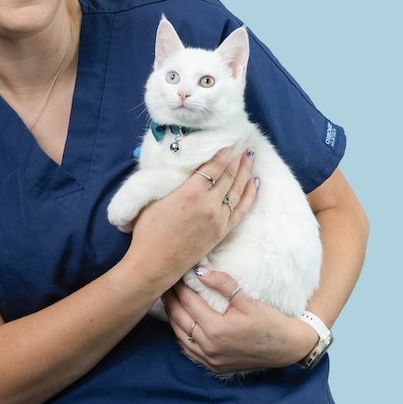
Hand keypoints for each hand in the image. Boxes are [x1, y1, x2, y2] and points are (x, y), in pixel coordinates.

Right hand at [125, 148, 256, 286]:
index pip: (214, 165)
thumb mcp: (152, 199)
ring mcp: (218, 219)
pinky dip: (249, 194)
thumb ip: (169, 181)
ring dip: (245, 170)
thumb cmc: (147, 232)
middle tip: (244, 140)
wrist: (154, 265)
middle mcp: (209, 204)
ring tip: (250, 155)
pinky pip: (241, 209)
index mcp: (190, 193)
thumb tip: (179, 166)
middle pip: (229, 174)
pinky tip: (255, 183)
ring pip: (237, 189)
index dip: (223, 151)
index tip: (229, 138)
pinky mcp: (222, 232)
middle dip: (237, 156)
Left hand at [162, 269, 318, 373]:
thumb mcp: (246, 300)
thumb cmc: (269, 321)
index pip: (188, 302)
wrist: (286, 347)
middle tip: (165, 284)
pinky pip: (188, 350)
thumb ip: (222, 284)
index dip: (179, 286)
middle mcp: (208, 346)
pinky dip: (181, 335)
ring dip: (172, 317)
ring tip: (169, 301)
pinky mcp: (213, 366)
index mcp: (215, 328)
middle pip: (178, 319)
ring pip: (180, 336)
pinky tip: (180, 323)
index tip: (173, 274)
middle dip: (170, 300)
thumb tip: (200, 272)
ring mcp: (209, 359)